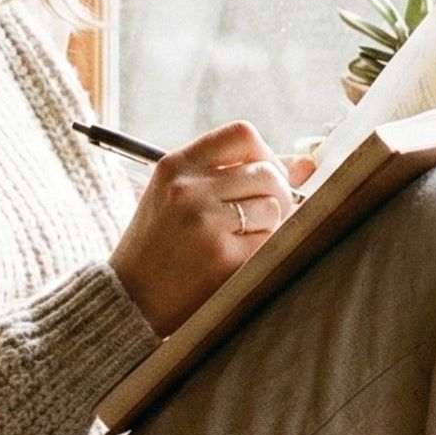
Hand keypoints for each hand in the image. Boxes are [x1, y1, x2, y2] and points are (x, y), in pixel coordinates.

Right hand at [108, 122, 308, 334]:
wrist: (128, 300)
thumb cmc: (159, 246)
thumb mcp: (177, 197)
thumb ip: (231, 173)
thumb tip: (307, 164)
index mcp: (175, 165)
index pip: (242, 134)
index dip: (265, 153)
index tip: (266, 176)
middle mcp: (189, 188)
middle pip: (266, 171)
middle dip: (277, 194)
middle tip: (260, 217)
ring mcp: (206, 222)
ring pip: (274, 205)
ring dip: (269, 225)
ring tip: (239, 240)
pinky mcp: (224, 257)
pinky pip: (271, 239)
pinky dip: (264, 249)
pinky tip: (238, 259)